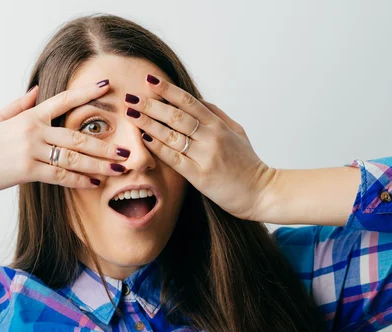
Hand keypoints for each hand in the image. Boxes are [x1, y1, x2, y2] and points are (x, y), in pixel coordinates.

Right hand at [0, 80, 131, 197]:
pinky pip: (60, 176)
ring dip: (99, 165)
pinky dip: (80, 180)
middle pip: (77, 136)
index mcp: (29, 116)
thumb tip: (38, 89)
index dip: (87, 92)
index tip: (107, 86)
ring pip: (73, 158)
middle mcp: (33, 131)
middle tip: (125, 150)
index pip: (63, 100)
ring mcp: (31, 151)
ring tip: (118, 168)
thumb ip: (20, 104)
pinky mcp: (27, 171)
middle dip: (104, 145)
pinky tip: (95, 183)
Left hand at [124, 74, 275, 220]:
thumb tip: (196, 100)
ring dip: (148, 123)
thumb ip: (217, 115)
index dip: (168, 90)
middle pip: (176, 115)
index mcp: (219, 125)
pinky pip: (174, 158)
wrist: (260, 191)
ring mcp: (205, 156)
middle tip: (131, 97)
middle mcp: (211, 137)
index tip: (150, 81)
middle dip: (151, 105)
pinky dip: (158, 147)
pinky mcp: (199, 175)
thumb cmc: (246, 163)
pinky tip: (144, 138)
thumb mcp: (236, 132)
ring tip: (131, 114)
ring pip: (171, 134)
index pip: (189, 102)